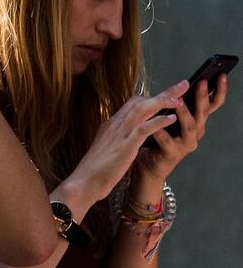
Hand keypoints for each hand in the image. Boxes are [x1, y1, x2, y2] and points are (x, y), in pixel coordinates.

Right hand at [61, 82, 186, 205]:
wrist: (83, 182)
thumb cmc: (95, 168)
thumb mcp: (107, 147)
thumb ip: (118, 137)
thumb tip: (128, 133)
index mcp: (112, 125)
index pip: (133, 104)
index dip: (151, 97)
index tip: (167, 94)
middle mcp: (115, 125)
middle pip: (141, 102)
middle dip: (163, 93)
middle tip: (183, 84)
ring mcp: (119, 135)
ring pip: (142, 111)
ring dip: (162, 102)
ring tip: (180, 97)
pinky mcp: (124, 147)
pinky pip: (143, 130)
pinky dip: (158, 122)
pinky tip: (171, 118)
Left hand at [135, 73, 227, 185]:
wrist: (145, 163)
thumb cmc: (156, 136)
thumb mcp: (167, 116)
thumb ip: (175, 104)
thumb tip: (181, 84)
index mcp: (195, 121)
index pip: (211, 104)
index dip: (218, 90)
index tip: (220, 74)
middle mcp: (195, 132)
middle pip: (202, 113)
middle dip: (202, 97)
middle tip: (201, 82)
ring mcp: (185, 144)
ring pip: (189, 127)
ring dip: (184, 113)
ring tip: (178, 101)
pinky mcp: (172, 154)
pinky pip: (166, 141)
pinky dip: (161, 132)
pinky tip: (155, 125)